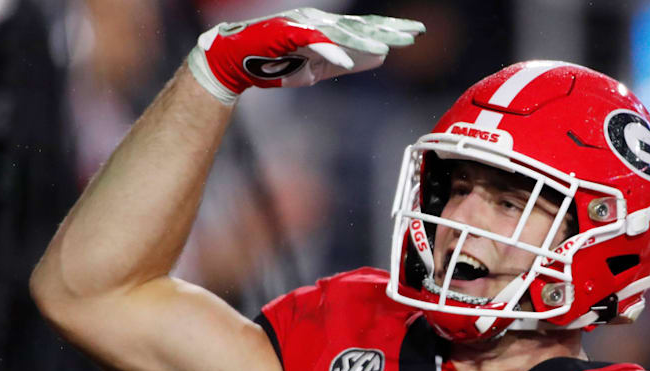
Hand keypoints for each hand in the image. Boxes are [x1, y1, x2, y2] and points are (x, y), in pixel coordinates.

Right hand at [187, 7, 424, 104]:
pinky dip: (330, 51)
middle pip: (359, 27)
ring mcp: (303, 26)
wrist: (234, 62)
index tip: (414, 34)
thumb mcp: (317, 67)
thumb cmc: (273, 64)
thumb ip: (345, 61)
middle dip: (387, 30)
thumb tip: (379, 57)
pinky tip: (348, 60)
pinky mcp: (287, 34)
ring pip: (341, 33)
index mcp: (326, 30)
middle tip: (415, 33)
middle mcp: (318, 23)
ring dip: (365, 41)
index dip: (389, 30)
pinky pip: (314, 43)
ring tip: (388, 47)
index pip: (364, 29)